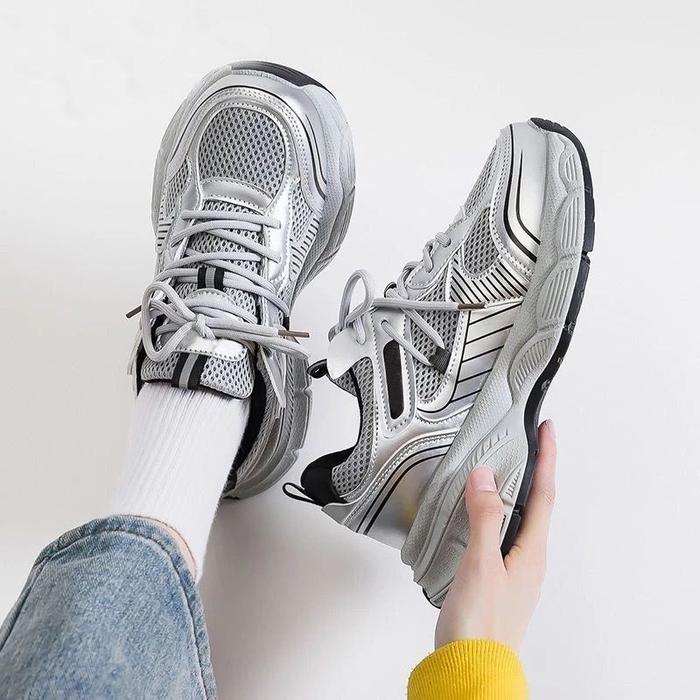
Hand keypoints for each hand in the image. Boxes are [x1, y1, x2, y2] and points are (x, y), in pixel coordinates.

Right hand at [435, 420, 556, 650]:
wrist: (471, 666)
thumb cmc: (480, 623)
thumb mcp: (481, 564)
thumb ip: (484, 519)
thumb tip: (485, 478)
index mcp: (531, 552)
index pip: (543, 494)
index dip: (546, 459)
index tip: (547, 431)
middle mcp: (528, 559)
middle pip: (535, 504)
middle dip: (534, 470)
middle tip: (528, 443)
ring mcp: (514, 569)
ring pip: (518, 519)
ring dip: (514, 491)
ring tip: (505, 469)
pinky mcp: (497, 578)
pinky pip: (501, 534)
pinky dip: (495, 513)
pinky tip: (481, 515)